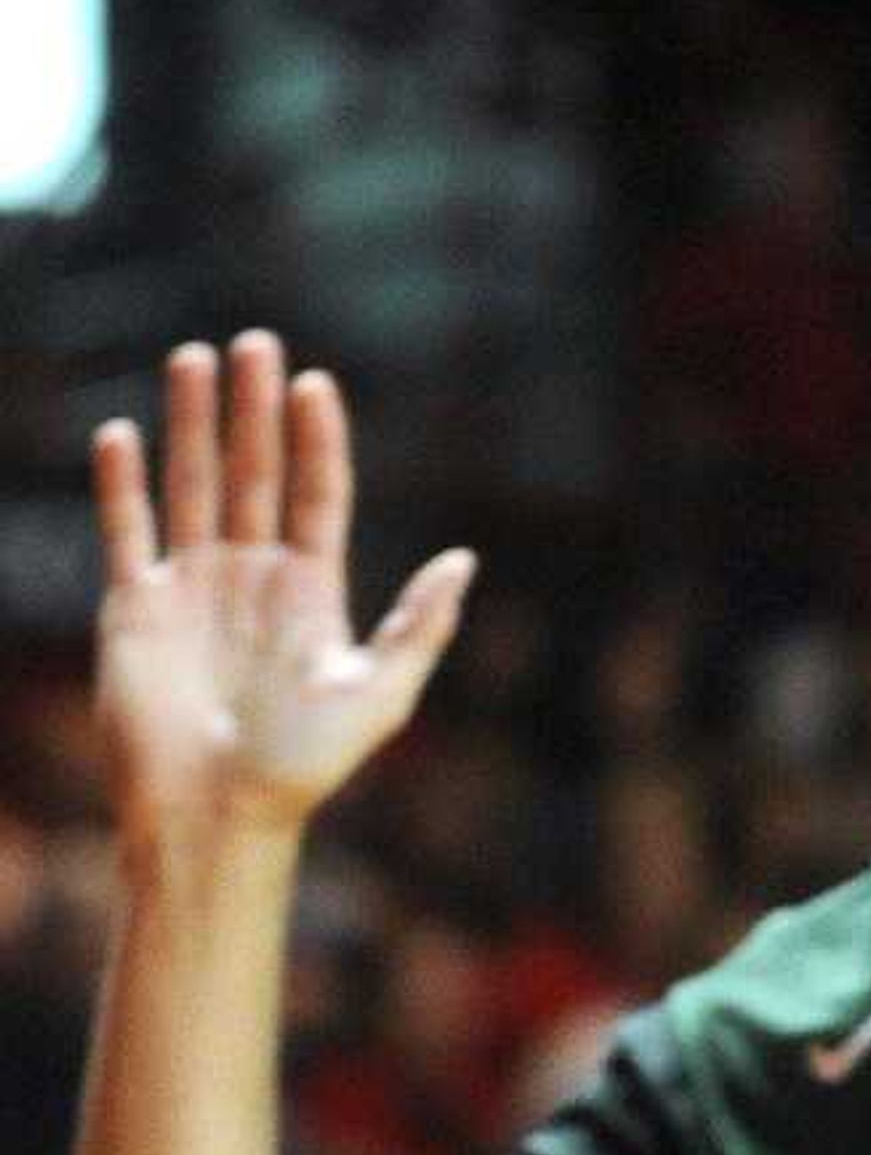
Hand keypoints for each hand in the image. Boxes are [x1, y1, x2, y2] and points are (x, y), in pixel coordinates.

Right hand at [91, 331, 474, 847]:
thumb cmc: (304, 767)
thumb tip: (465, 560)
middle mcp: (253, 577)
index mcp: (313, 592)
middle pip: (255, 472)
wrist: (218, 812)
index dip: (318, 439)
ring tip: (192, 359)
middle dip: (252, 409)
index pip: (319, 494)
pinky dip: (122, 483)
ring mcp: (194, 586)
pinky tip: (121, 432)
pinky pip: (128, 529)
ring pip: (192, 485)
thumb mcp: (379, 695)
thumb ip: (420, 625)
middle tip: (252, 341)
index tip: (314, 383)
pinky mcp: (137, 605)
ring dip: (189, 424)